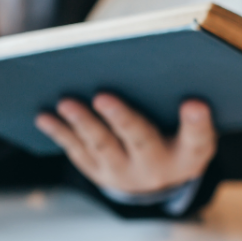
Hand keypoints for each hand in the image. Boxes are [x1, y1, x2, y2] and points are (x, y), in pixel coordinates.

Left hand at [34, 94, 215, 194]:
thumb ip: (185, 105)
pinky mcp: (98, 172)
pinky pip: (77, 151)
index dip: (196, 122)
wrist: (157, 181)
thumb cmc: (177, 136)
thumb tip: (156, 59)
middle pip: (140, 141)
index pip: (198, 139)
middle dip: (121, 119)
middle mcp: (157, 168)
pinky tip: (43, 116)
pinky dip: (60, 132)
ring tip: (66, 102)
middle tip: (103, 96)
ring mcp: (123, 173)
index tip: (194, 103)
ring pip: (102, 146)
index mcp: (189, 154)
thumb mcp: (192, 127)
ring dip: (82, 123)